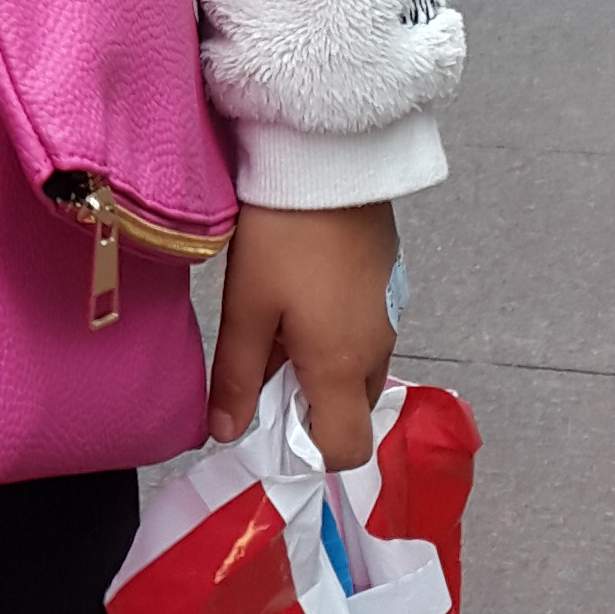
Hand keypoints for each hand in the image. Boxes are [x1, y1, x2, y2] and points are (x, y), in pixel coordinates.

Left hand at [205, 200, 397, 475]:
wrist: (329, 160)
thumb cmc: (282, 236)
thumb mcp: (246, 308)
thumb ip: (236, 378)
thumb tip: (225, 436)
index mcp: (342, 366)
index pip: (347, 450)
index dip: (307, 453)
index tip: (268, 427)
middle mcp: (377, 350)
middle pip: (351, 411)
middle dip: (309, 408)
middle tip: (263, 371)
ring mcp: (389, 315)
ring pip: (357, 371)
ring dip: (320, 370)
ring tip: (276, 328)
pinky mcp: (389, 283)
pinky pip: (365, 334)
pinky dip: (335, 337)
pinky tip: (301, 297)